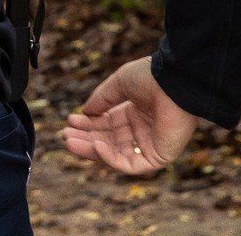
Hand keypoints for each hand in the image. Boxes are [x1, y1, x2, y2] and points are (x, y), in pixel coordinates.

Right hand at [61, 55, 201, 175]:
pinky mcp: (158, 157)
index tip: (70, 120)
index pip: (108, 124)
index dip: (89, 124)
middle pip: (109, 141)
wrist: (175, 82)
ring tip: (71, 142)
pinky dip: (112, 159)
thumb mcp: (120, 83)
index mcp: (136, 112)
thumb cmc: (151, 77)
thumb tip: (85, 112)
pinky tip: (97, 146)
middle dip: (86, 139)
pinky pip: (131, 164)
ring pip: (116, 155)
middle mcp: (143, 130)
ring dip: (93, 150)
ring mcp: (150, 145)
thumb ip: (102, 99)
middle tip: (65, 136)